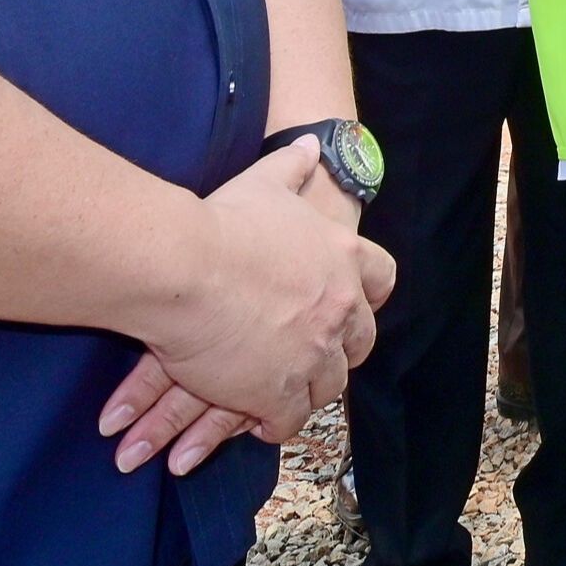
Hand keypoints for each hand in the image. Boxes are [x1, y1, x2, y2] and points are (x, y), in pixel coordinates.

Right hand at [104, 139, 393, 475]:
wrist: (185, 267)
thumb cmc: (222, 222)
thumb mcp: (264, 183)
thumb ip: (293, 167)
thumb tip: (310, 143)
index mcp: (343, 258)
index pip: (381, 280)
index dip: (367, 294)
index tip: (354, 301)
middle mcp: (340, 308)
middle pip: (360, 341)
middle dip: (343, 349)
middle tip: (318, 354)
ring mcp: (314, 354)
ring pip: (329, 385)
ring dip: (311, 387)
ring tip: (287, 391)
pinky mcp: (280, 393)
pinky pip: (290, 420)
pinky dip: (278, 423)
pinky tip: (261, 420)